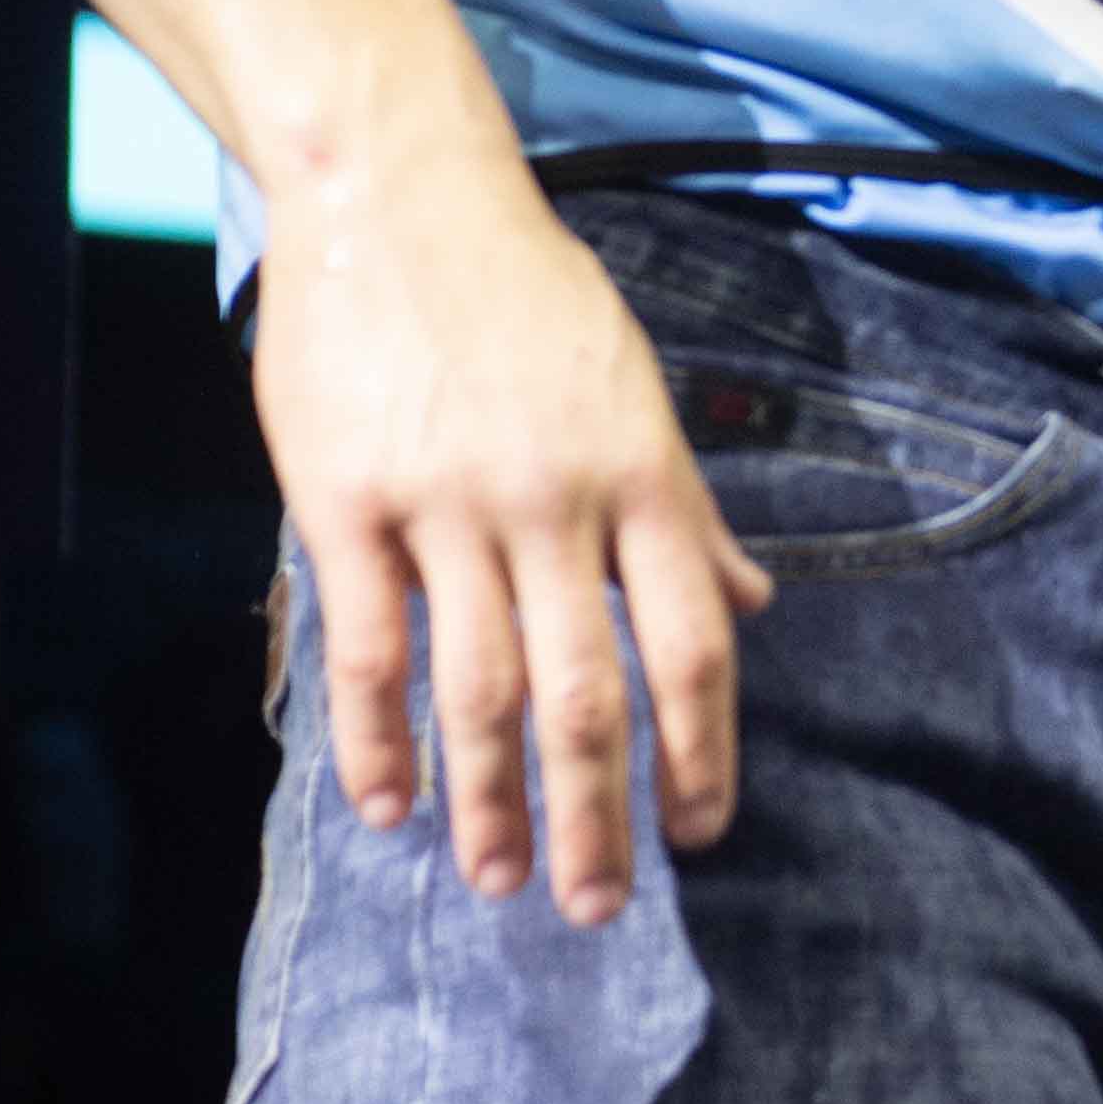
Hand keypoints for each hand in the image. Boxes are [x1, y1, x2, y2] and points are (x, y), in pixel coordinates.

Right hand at [249, 138, 774, 922]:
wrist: (403, 196)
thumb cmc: (531, 297)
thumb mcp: (636, 392)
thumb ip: (687, 512)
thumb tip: (755, 602)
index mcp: (642, 473)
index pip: (692, 640)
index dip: (701, 748)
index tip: (698, 833)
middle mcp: (558, 498)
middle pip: (591, 690)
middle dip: (600, 815)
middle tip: (595, 908)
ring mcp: (450, 503)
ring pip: (480, 689)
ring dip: (492, 801)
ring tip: (499, 879)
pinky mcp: (347, 501)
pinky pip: (370, 647)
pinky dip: (378, 742)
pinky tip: (386, 806)